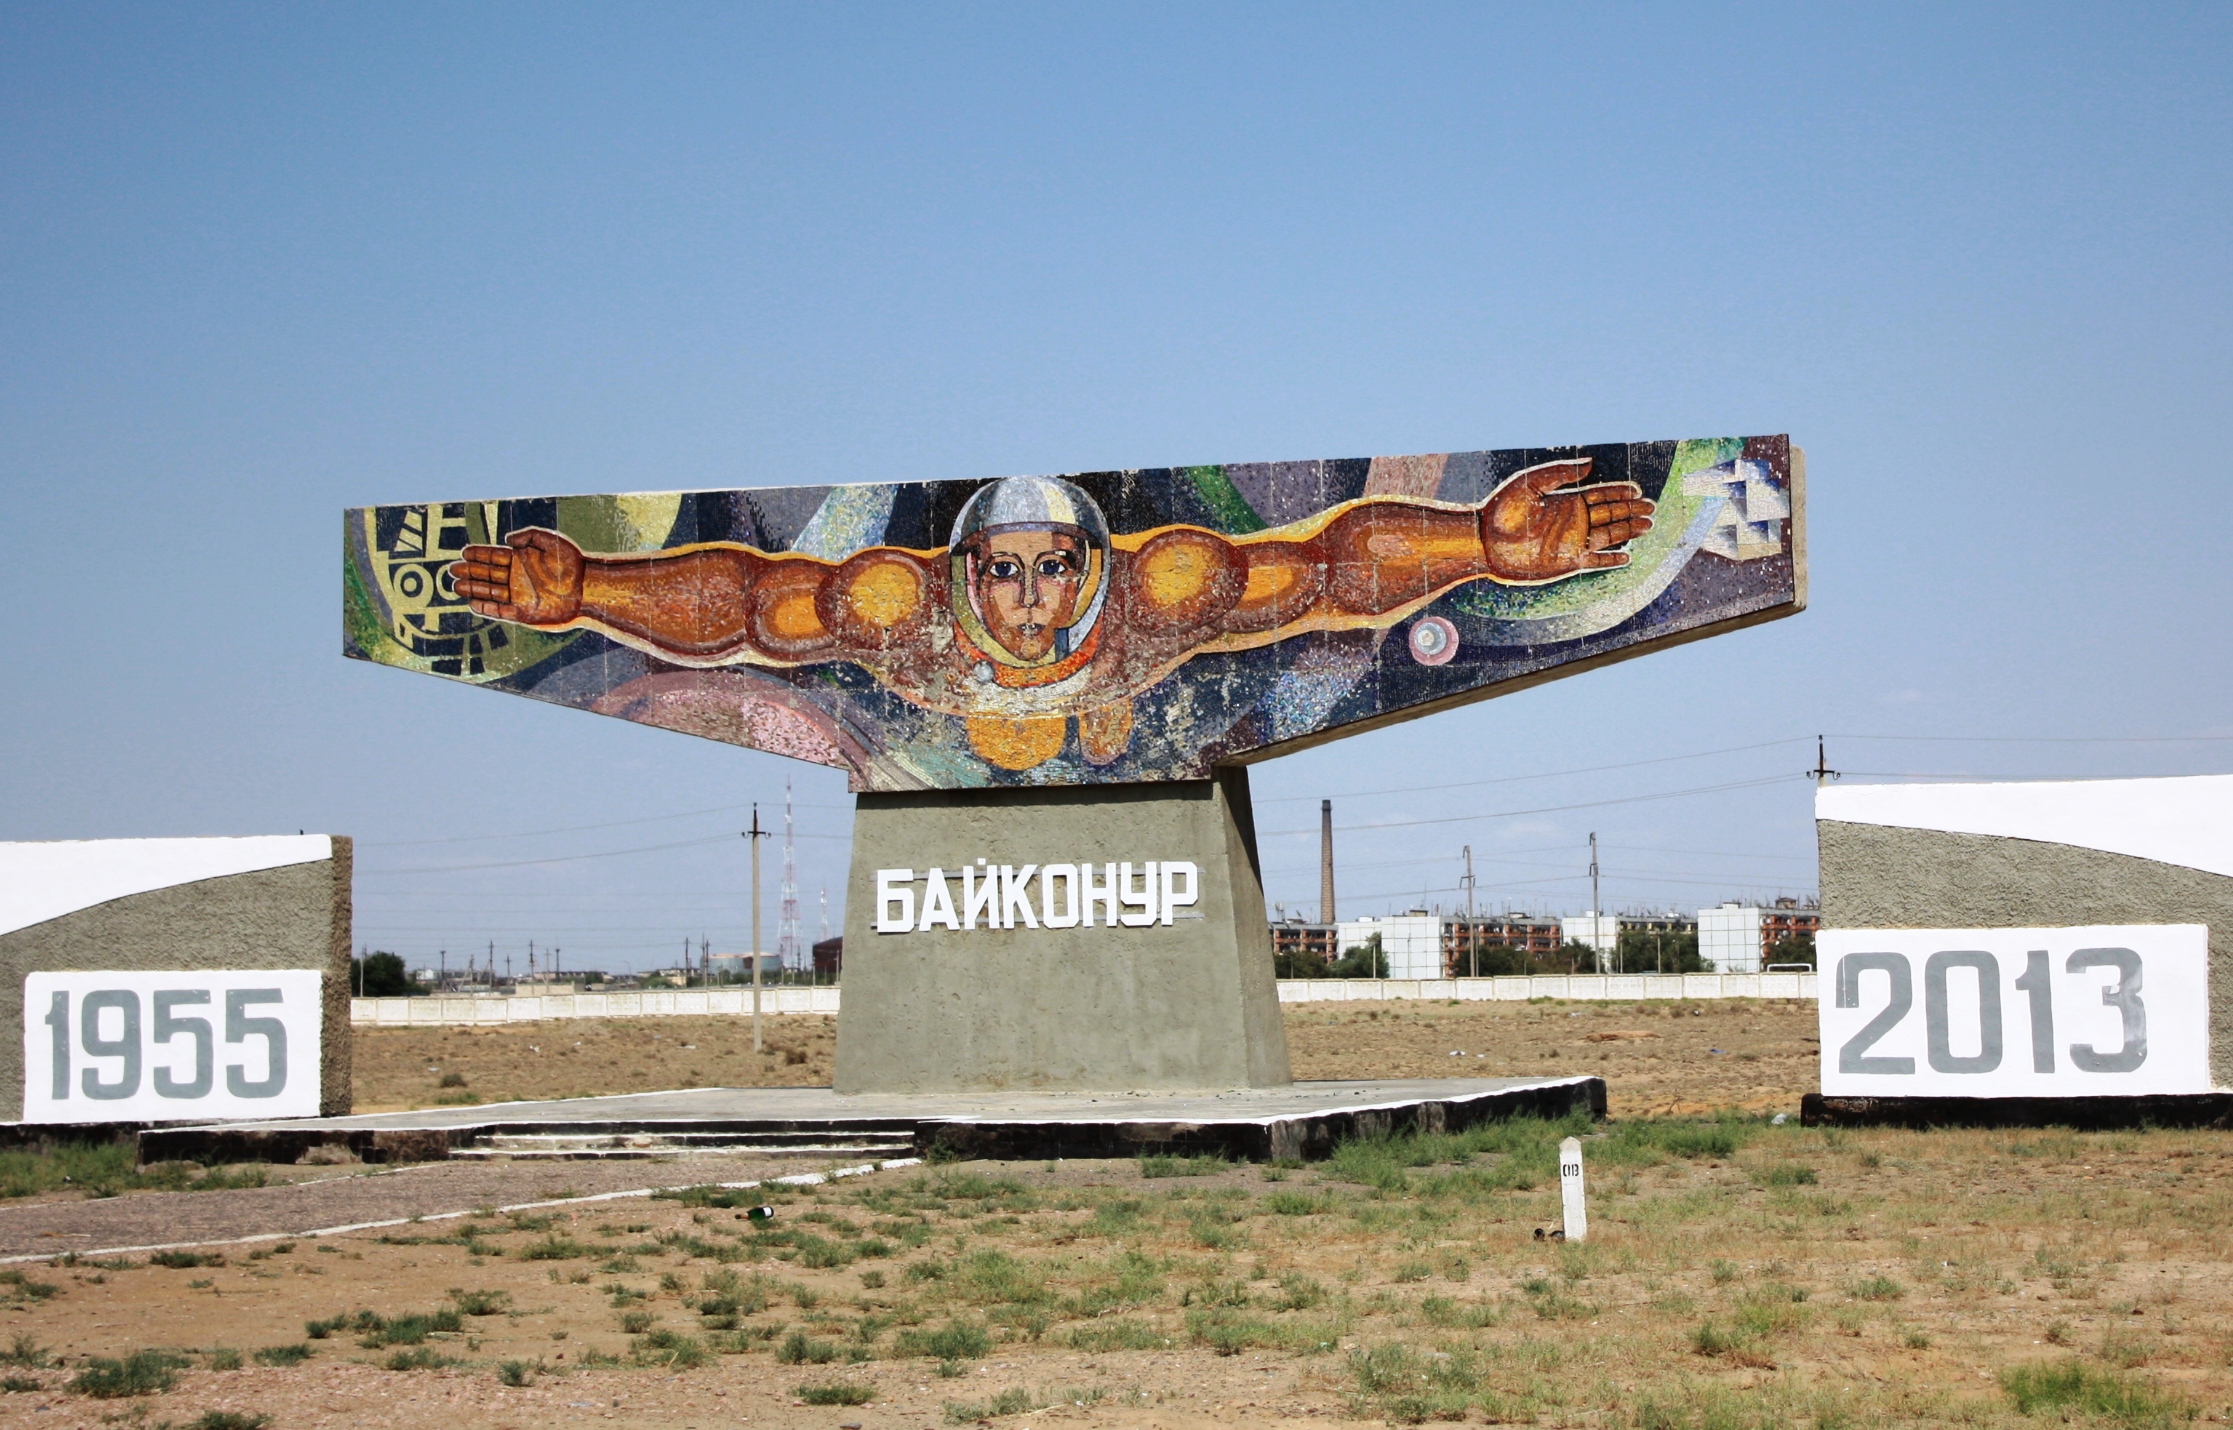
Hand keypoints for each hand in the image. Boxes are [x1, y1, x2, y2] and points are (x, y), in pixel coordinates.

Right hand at [450, 528, 584, 624]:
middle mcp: (518, 578)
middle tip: (453, 570)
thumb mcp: (550, 541)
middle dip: (470, 572)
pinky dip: (486, 608)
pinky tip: (473, 603)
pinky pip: (500, 611)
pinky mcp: (524, 613)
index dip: (478, 554)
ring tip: (456, 586)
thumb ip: (527, 536)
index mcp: (522, 560)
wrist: (587, 588)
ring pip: (490, 593)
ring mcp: (520, 596)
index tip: (464, 552)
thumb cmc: (572, 564)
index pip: (494, 556)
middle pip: (487, 574)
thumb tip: (505, 540)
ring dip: (473, 590)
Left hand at [1482, 459, 1654, 582]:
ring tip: (1647, 526)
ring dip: (1628, 531)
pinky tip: (1627, 555)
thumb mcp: (1531, 484)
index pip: (1599, 495)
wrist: (1484, 542)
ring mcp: (1571, 542)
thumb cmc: (1501, 511)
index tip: (1637, 490)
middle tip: (1651, 507)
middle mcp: (1572, 521)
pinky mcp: (1566, 562)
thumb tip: (1591, 463)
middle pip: (1609, 514)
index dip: (1619, 492)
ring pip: (1608, 536)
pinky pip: (1595, 561)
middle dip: (1630, 510)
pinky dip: (1611, 559)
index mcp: (1565, 501)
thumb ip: (1560, 474)